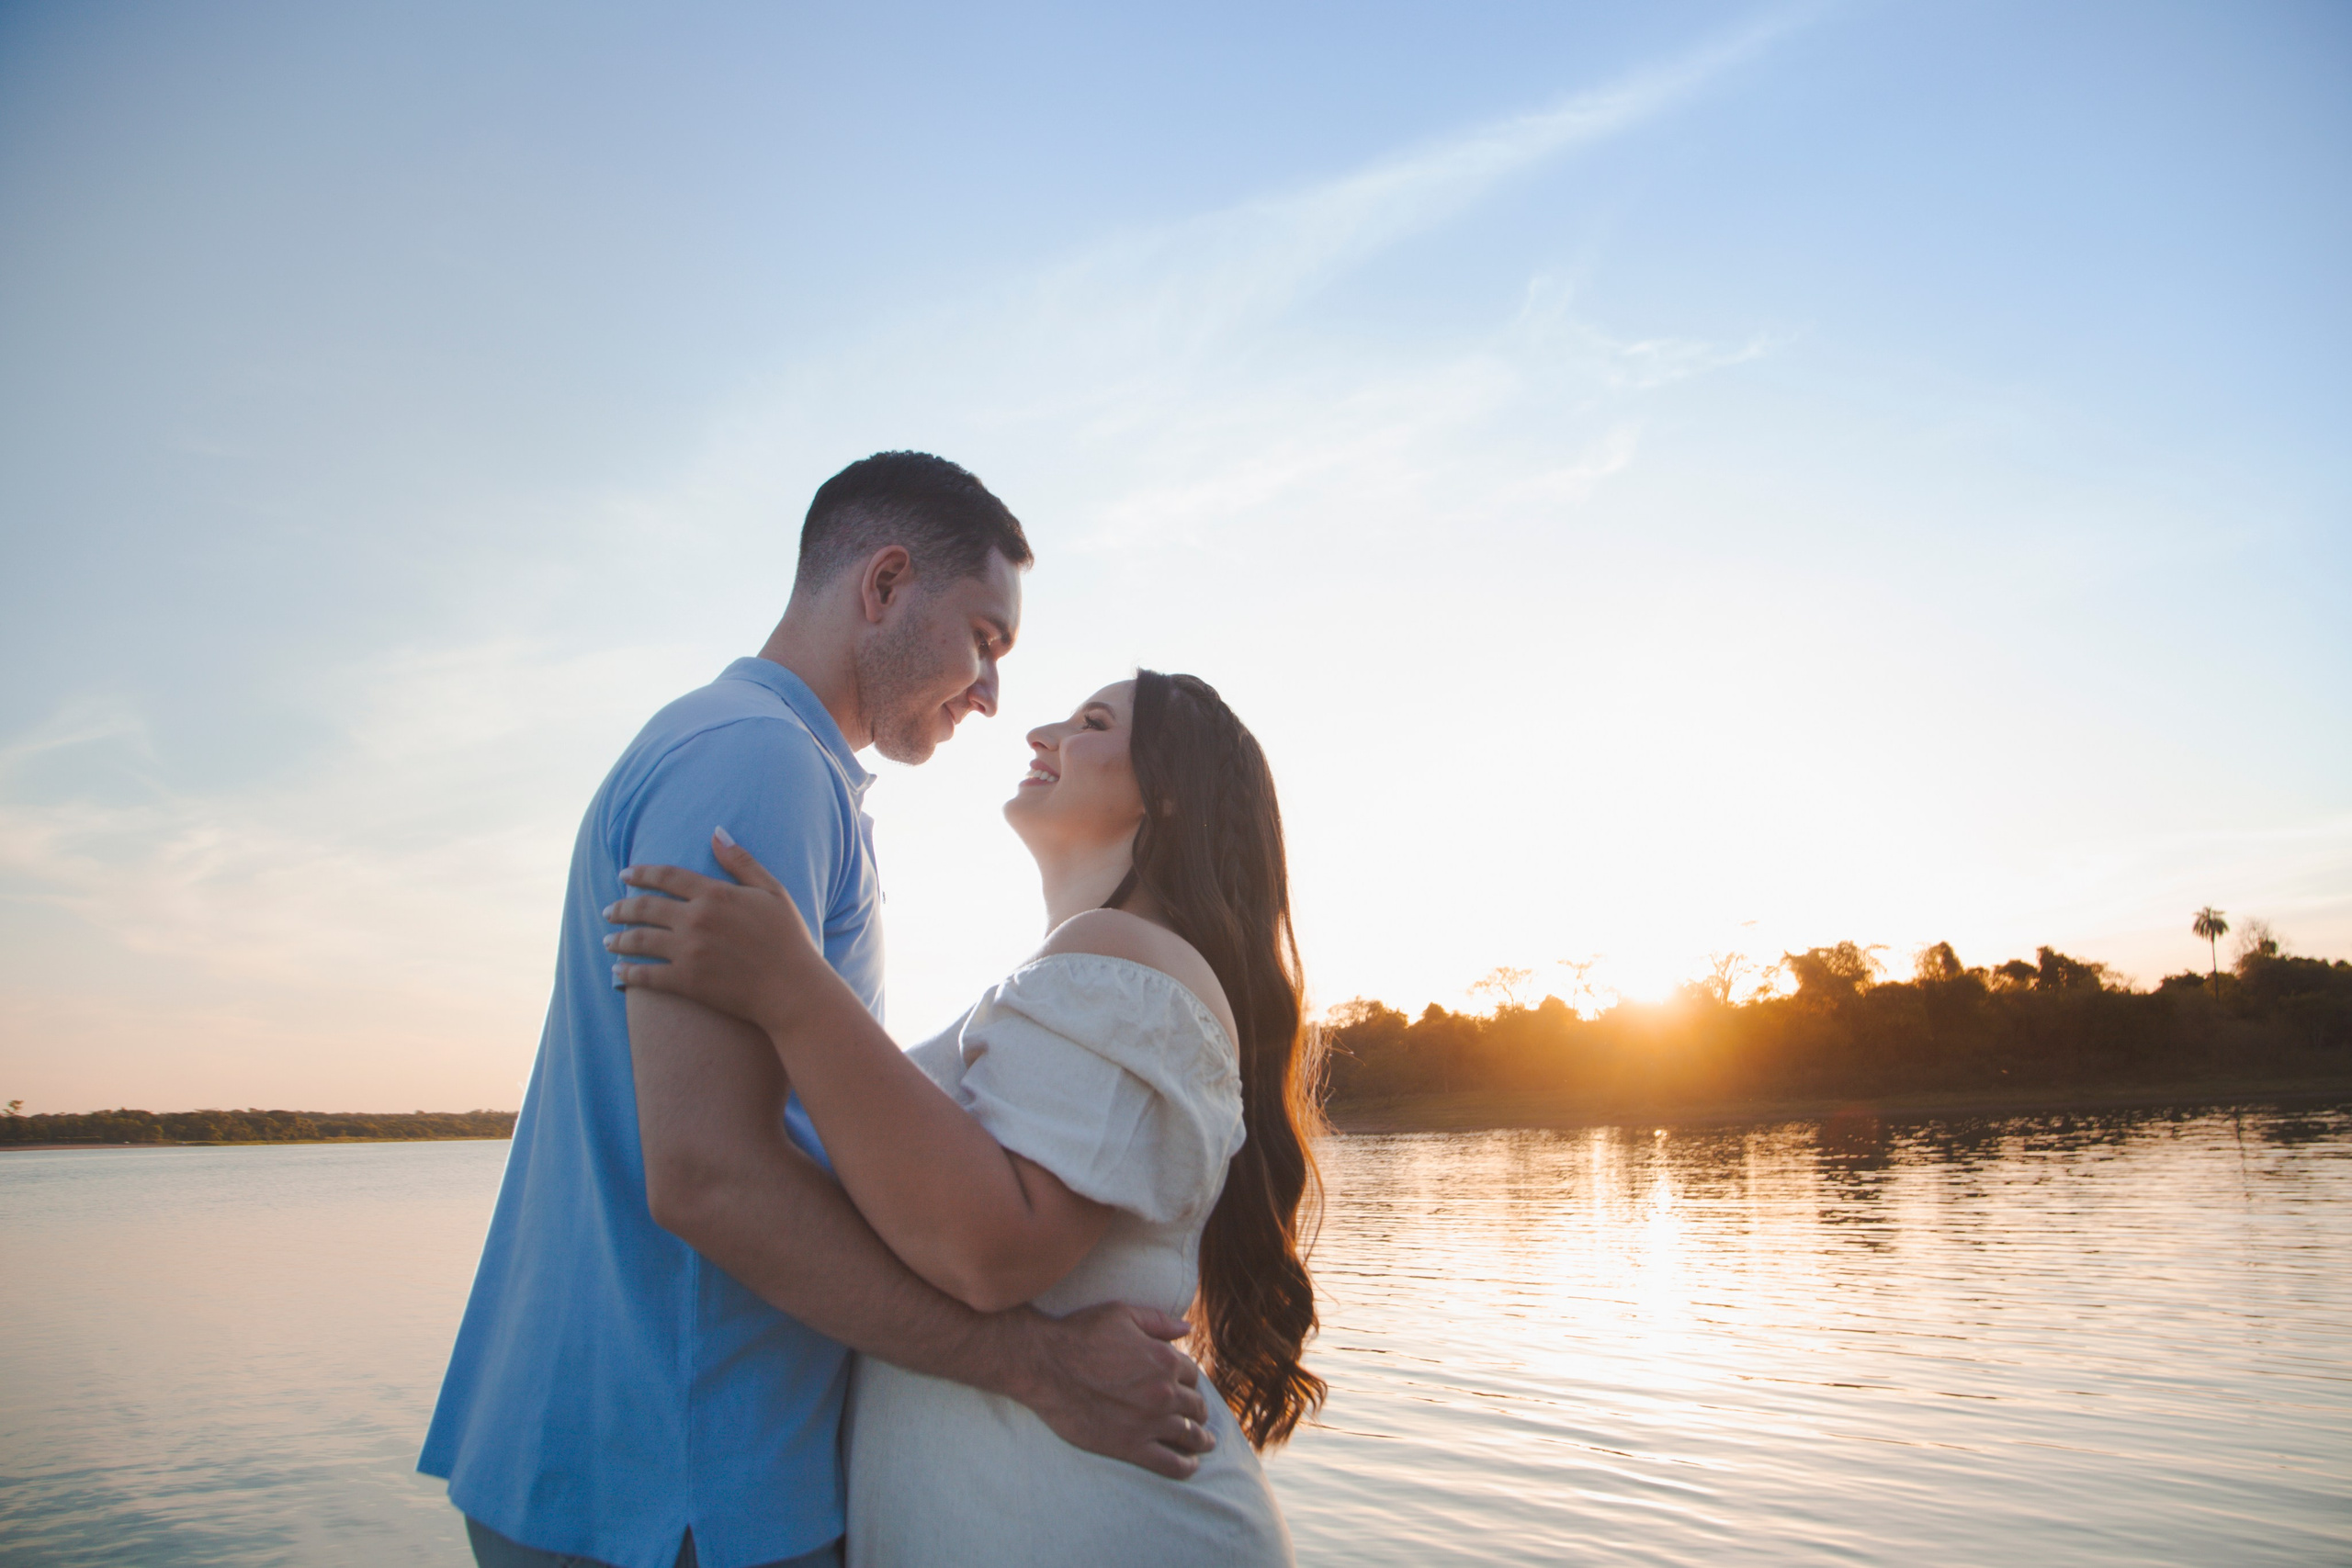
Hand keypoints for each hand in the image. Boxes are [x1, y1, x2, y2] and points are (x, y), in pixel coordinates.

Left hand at [605, 830, 824, 1033]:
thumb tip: (716, 832)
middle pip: (645, 907)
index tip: (625, 874)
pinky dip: (627, 973)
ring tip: (607, 940)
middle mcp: (695, 919)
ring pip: (639, 940)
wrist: (792, 989)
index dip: (642, 873)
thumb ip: (741, 861)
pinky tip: (617, 972)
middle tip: (609, 910)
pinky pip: (646, 976)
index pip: (666, 876)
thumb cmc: (788, 938)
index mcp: (715, 894)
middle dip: (621, 907)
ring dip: (618, 939)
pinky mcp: (686, 982)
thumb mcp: (771, 891)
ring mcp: (688, 951)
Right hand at [1008, 1302, 1216, 1479]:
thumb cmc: (1081, 1334)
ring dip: (1201, 1439)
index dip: (1190, 1381)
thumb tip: (1187, 1328)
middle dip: (1199, 1411)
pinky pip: (1169, 1463)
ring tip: (1205, 1443)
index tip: (1186, 1388)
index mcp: (1165, 1360)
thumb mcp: (1122, 1314)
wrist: (1045, 1365)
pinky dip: (1185, 1466)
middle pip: (1195, 1406)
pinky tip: (1191, 1465)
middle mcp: (1163, 1392)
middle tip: (1199, 1417)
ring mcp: (1148, 1422)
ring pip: (1188, 1435)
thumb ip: (1159, 1322)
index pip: (1193, 1375)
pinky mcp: (1130, 1446)